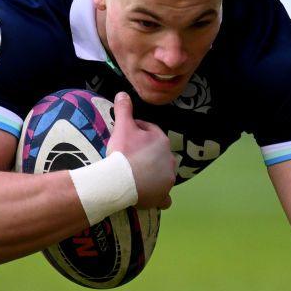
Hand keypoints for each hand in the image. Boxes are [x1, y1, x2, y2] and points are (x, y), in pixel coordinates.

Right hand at [107, 92, 174, 209]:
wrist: (120, 180)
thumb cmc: (123, 152)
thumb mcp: (122, 127)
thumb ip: (123, 109)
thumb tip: (122, 93)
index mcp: (162, 140)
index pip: (149, 131)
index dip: (136, 131)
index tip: (124, 135)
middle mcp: (169, 159)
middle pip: (157, 153)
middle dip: (146, 152)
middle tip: (128, 155)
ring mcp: (168, 178)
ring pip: (162, 173)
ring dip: (153, 173)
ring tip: (137, 175)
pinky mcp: (163, 195)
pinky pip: (164, 197)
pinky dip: (159, 196)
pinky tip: (152, 195)